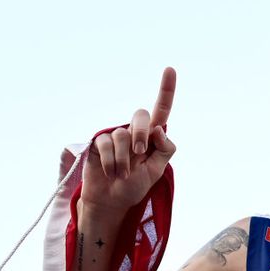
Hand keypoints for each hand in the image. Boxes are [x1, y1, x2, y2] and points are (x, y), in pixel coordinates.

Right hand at [81, 68, 177, 212]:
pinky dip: (111, 162)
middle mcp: (134, 131)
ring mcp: (116, 135)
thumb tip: (159, 129)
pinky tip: (110, 173)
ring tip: (122, 175)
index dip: (166, 90)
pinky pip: (106, 143)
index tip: (170, 69)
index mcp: (152, 137)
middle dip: (141, 134)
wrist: (111, 201)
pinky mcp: (98, 141)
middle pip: (141, 115)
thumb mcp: (156, 171)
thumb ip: (164, 149)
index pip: (161, 110)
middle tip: (139, 154)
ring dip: (124, 160)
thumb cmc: (135, 185)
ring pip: (123, 135)